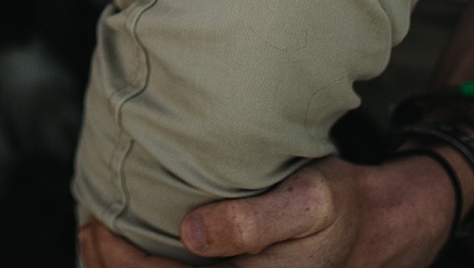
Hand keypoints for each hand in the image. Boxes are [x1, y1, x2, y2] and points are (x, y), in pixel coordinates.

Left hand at [76, 156, 457, 266]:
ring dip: (127, 272)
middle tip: (86, 230)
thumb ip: (254, 221)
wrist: (387, 229)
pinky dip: (152, 270)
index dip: (125, 265)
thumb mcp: (311, 202)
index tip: (94, 228)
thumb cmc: (343, 207)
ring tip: (95, 241)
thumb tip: (192, 234)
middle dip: (115, 269)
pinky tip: (130, 253)